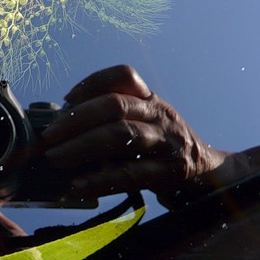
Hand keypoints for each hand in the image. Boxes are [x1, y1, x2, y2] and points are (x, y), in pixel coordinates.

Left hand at [41, 64, 230, 207]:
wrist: (210, 173)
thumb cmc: (160, 144)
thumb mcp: (144, 122)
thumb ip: (111, 118)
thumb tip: (59, 126)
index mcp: (149, 99)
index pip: (125, 75)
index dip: (94, 81)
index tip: (67, 97)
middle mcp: (160, 114)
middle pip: (115, 106)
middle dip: (76, 120)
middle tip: (48, 136)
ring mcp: (168, 142)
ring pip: (122, 136)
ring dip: (82, 147)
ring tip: (55, 158)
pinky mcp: (172, 173)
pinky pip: (132, 174)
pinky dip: (101, 180)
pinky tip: (78, 184)